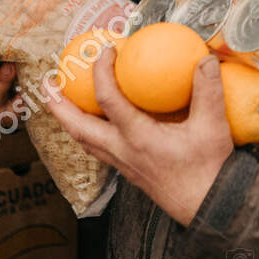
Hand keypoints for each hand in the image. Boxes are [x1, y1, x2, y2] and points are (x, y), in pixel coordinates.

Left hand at [42, 45, 234, 226]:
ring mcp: (122, 163)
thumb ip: (209, 91)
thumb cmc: (208, 170)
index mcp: (137, 136)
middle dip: (57, 104)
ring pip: (83, 141)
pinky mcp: (128, 171)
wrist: (207, 207)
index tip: (106, 51)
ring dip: (67, 120)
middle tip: (46, 84)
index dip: (102, 71)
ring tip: (60, 102)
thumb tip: (206, 59)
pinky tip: (94, 124)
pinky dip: (87, 132)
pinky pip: (97, 149)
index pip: (108, 98)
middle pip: (77, 127)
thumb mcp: (212, 127)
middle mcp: (122, 150)